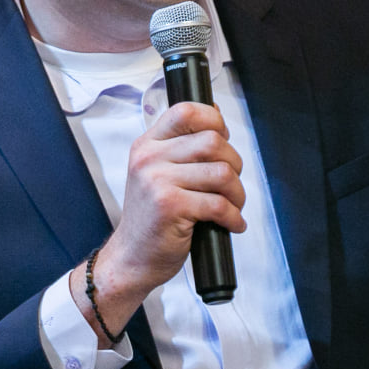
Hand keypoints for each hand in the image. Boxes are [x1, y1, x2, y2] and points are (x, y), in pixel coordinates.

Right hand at [78, 101, 245, 333]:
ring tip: (232, 206)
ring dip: (237, 193)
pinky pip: (218, 204)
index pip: (185, 111)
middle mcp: (149, 158)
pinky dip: (233, 217)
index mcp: (147, 145)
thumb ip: (181, 146)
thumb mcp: (156, 174)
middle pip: (212, 141)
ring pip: (221, 172)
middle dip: (234, 163)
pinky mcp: (170, 206)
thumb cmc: (151, 219)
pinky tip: (231, 223)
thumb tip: (215, 114)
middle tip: (230, 184)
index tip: (223, 139)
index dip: (214, 120)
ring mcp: (157, 182)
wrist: (132, 258)